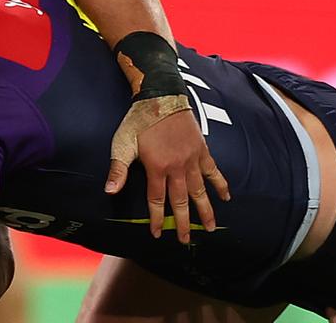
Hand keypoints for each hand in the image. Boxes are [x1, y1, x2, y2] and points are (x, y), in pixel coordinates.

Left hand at [105, 105, 229, 243]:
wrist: (161, 96)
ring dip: (205, 210)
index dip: (158, 219)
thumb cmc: (138, 120)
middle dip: (183, 223)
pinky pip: (214, 171)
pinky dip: (220, 184)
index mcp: (157, 167)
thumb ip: (118, 169)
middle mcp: (177, 167)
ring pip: (200, 190)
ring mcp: (192, 159)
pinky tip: (226, 197)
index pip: (157, 200)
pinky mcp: (202, 150)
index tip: (158, 234)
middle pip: (181, 201)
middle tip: (186, 240)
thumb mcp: (122, 144)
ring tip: (210, 227)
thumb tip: (109, 191)